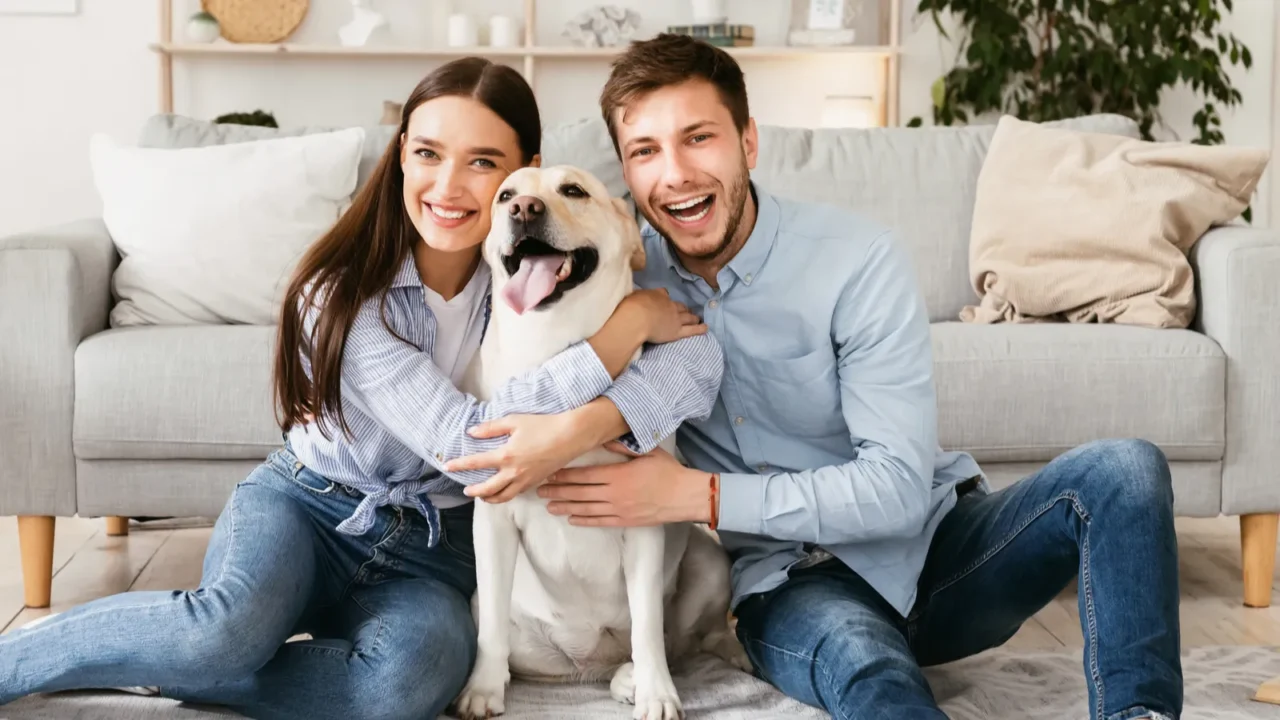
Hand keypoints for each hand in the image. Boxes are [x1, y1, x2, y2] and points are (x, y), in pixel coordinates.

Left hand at [446, 413, 592, 503]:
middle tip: (466, 490)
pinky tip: (504, 490)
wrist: (571, 436)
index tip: (447, 465)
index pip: (475, 463)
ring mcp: (525, 480)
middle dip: (474, 491)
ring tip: (483, 496)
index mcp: (505, 455)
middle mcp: (513, 472)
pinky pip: (517, 493)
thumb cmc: (543, 425)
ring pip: (503, 496)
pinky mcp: (535, 482)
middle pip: (487, 489)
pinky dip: (506, 495)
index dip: (459, 465)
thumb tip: (472, 432)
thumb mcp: (514, 421)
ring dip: (490, 498)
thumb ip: (491, 428)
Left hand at [536, 444, 711, 526]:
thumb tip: (602, 438)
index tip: (549, 473)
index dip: (565, 475)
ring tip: (549, 506)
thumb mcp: (647, 451)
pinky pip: (599, 521)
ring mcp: (618, 509)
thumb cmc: (668, 471)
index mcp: (618, 474)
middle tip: (540, 491)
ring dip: (566, 507)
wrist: (685, 496)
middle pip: (579, 492)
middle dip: (558, 491)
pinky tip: (571, 519)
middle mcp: (614, 493)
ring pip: (585, 509)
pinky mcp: (625, 520)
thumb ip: (622, 446)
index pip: (584, 475)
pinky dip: (584, 520)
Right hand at [621, 288, 706, 343]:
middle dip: (683, 308)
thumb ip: (638, 297)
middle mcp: (669, 305)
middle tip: (686, 310)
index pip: (663, 294)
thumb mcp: (633, 296)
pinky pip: (692, 330)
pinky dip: (700, 328)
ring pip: (688, 316)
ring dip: (693, 317)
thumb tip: (637, 297)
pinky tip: (706, 327)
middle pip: (680, 306)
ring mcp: (675, 319)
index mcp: (658, 295)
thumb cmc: (630, 307)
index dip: (665, 297)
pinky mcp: (677, 332)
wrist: (636, 318)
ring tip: (697, 318)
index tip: (665, 298)